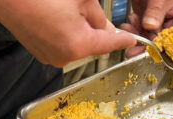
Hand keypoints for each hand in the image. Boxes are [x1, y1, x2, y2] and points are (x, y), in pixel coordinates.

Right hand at [0, 0, 136, 66]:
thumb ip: (99, 15)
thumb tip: (106, 27)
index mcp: (79, 44)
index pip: (110, 42)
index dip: (124, 39)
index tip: (132, 39)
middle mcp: (65, 57)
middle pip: (92, 43)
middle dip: (93, 28)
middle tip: (81, 7)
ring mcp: (50, 57)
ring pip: (76, 43)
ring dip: (77, 30)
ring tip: (62, 9)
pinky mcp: (40, 53)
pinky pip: (60, 44)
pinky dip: (62, 33)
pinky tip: (52, 16)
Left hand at [120, 0, 172, 56]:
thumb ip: (156, 12)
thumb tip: (149, 25)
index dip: (164, 49)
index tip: (152, 52)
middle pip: (162, 43)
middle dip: (146, 45)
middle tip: (133, 50)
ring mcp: (162, 23)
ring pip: (149, 39)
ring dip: (137, 37)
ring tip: (130, 30)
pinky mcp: (150, 21)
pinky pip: (142, 32)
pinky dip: (134, 30)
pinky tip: (129, 25)